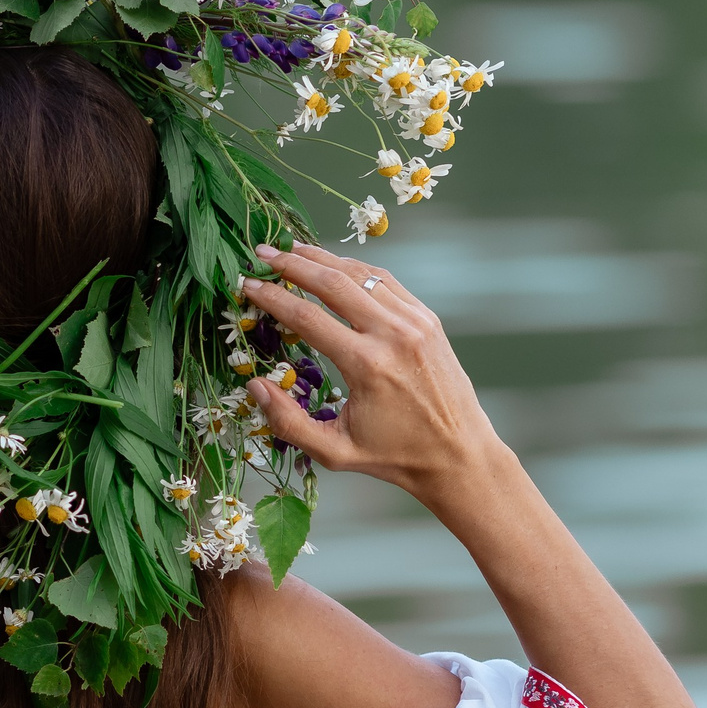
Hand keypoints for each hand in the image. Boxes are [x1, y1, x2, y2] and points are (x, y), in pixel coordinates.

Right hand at [238, 241, 511, 504]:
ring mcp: (415, 321)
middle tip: (262, 252)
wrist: (459, 454)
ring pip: (360, 274)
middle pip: (332, 282)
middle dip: (292, 264)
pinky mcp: (427, 319)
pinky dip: (355, 269)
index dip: (271, 297)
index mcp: (367, 365)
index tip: (247, 284)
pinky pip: (385, 282)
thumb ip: (288, 421)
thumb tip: (253, 385)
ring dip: (323, 258)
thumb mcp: (335, 452)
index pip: (306, 317)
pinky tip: (334, 266)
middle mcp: (392, 334)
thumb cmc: (394, 457)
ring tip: (291, 250)